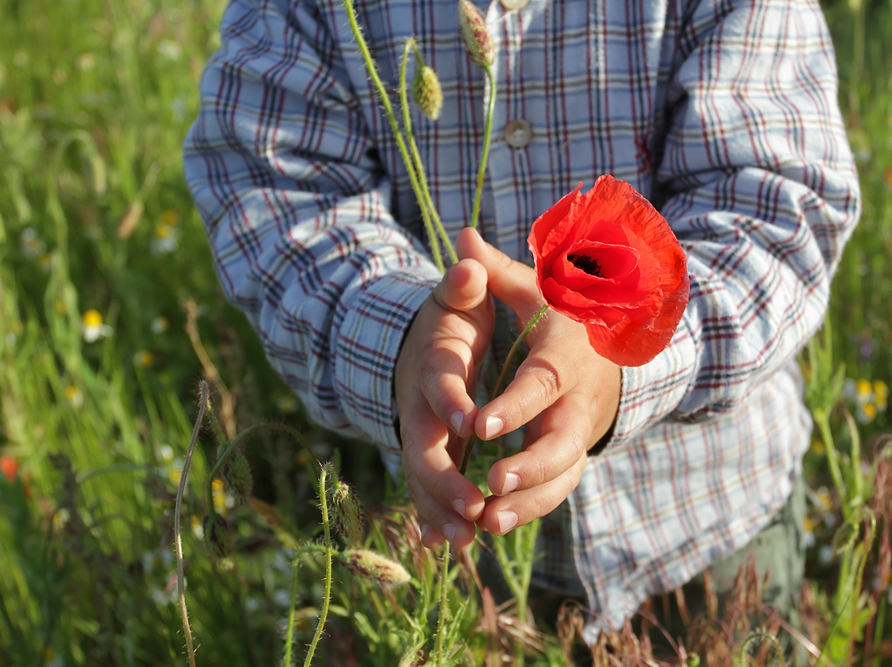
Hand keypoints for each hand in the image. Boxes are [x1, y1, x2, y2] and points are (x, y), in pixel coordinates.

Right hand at [394, 259, 493, 549]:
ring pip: (423, 479)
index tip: (473, 423)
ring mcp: (421, 436)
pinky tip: (443, 546)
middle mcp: (421, 408)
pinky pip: (428, 491)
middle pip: (423, 448)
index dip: (453, 401)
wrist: (417, 342)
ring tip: (462, 542)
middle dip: (444, 481)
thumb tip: (469, 256)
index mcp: (434, 367)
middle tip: (471, 510)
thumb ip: (464, 282)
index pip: (440, 385)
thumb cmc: (449, 318)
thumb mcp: (457, 296)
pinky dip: (434, 517)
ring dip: (440, 510)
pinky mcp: (430, 456)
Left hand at [455, 228, 621, 535]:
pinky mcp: (576, 452)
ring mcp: (580, 430)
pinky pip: (560, 487)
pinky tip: (496, 523)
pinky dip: (532, 508)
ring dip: (529, 501)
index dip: (514, 406)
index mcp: (565, 354)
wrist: (618, 342)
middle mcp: (578, 398)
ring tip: (488, 521)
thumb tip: (462, 237)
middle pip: (563, 441)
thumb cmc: (566, 311)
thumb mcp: (538, 287)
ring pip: (563, 475)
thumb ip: (497, 271)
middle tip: (491, 484)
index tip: (480, 425)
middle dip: (530, 467)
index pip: (542, 383)